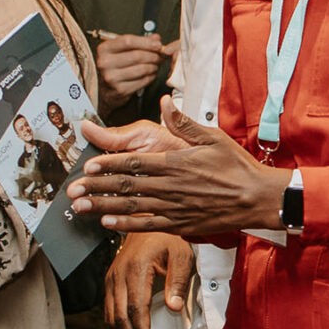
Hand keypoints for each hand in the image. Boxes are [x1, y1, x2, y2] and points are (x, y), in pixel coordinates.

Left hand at [67, 96, 287, 235]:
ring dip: (103, 208)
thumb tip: (164, 103)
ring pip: (131, 207)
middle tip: (72, 191)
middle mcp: (169, 186)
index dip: (108, 164)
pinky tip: (108, 224)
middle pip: (125, 186)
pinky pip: (147, 225)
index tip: (88, 166)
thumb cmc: (236, 166)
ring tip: (81, 208)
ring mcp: (173, 208)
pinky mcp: (180, 224)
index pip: (133, 162)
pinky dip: (126, 226)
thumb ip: (184, 123)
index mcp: (174, 163)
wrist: (256, 198)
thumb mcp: (212, 137)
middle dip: (96, 188)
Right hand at [94, 33, 174, 108]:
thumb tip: (156, 38)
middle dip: (153, 55)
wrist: (106, 90)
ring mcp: (111, 78)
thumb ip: (139, 42)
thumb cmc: (115, 66)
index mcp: (104, 49)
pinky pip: (142, 81)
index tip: (157, 44)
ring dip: (153, 66)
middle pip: (137, 56)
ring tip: (156, 65)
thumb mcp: (121, 50)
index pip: (127, 41)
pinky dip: (151, 76)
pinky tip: (151, 74)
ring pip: (141, 69)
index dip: (146, 42)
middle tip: (160, 56)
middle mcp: (105, 63)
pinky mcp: (120, 90)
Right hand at [104, 231, 195, 328]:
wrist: (147, 217)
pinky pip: (109, 308)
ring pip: (110, 315)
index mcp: (137, 267)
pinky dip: (116, 326)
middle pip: (119, 316)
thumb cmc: (167, 236)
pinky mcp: (111, 279)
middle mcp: (119, 273)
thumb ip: (177, 281)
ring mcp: (112, 276)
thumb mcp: (181, 254)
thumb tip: (174, 308)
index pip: (136, 308)